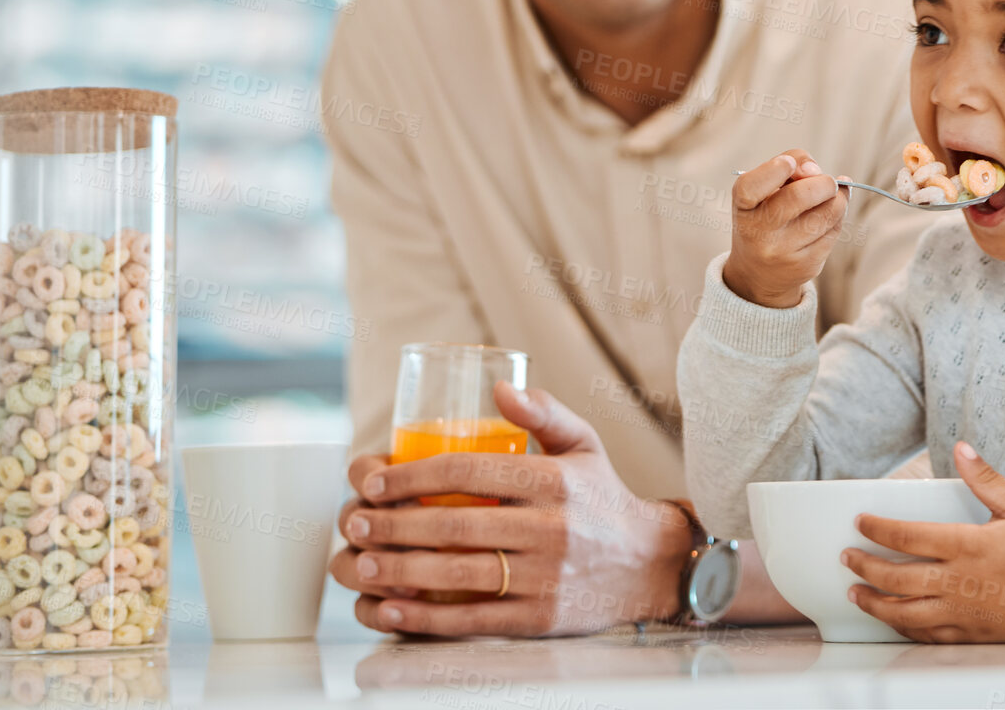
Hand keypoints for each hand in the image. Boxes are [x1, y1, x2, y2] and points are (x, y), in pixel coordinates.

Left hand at [330, 381, 688, 636]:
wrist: (648, 564)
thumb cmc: (602, 497)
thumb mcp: (584, 444)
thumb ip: (544, 412)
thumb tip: (498, 386)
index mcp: (555, 480)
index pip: (470, 470)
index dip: (414, 475)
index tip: (374, 480)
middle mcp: (552, 528)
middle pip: (455, 524)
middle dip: (395, 524)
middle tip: (355, 523)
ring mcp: (546, 576)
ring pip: (459, 573)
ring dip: (401, 570)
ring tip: (361, 563)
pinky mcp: (540, 618)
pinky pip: (474, 618)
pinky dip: (427, 618)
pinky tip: (392, 609)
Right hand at [723, 149, 847, 307]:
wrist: (758, 273)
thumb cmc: (764, 216)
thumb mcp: (763, 190)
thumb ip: (788, 166)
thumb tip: (818, 172)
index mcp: (743, 207)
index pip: (751, 187)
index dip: (776, 169)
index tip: (789, 164)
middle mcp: (758, 233)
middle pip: (799, 196)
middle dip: (824, 182)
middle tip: (827, 182)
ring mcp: (783, 252)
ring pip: (827, 213)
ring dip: (837, 198)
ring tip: (831, 196)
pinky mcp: (807, 265)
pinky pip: (834, 231)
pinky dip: (838, 217)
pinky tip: (829, 216)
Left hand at [841, 441, 1004, 642]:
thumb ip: (985, 479)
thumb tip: (962, 447)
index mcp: (968, 546)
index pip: (907, 537)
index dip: (877, 529)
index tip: (859, 522)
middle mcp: (960, 581)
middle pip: (896, 577)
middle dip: (864, 566)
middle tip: (846, 557)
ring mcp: (964, 611)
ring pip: (905, 612)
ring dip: (875, 602)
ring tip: (856, 592)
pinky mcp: (972, 633)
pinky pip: (928, 635)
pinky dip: (904, 627)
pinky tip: (893, 619)